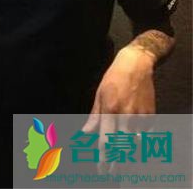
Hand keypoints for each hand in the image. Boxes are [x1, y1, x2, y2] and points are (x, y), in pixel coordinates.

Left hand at [82, 46, 155, 172]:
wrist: (136, 65)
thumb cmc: (114, 78)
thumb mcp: (100, 95)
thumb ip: (95, 117)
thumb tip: (85, 133)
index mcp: (111, 110)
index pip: (107, 141)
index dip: (103, 157)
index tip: (101, 168)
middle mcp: (126, 116)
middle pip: (123, 147)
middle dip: (117, 162)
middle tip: (112, 172)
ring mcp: (140, 117)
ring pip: (136, 144)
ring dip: (129, 154)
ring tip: (122, 161)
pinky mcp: (151, 116)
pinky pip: (145, 135)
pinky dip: (139, 141)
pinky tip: (134, 145)